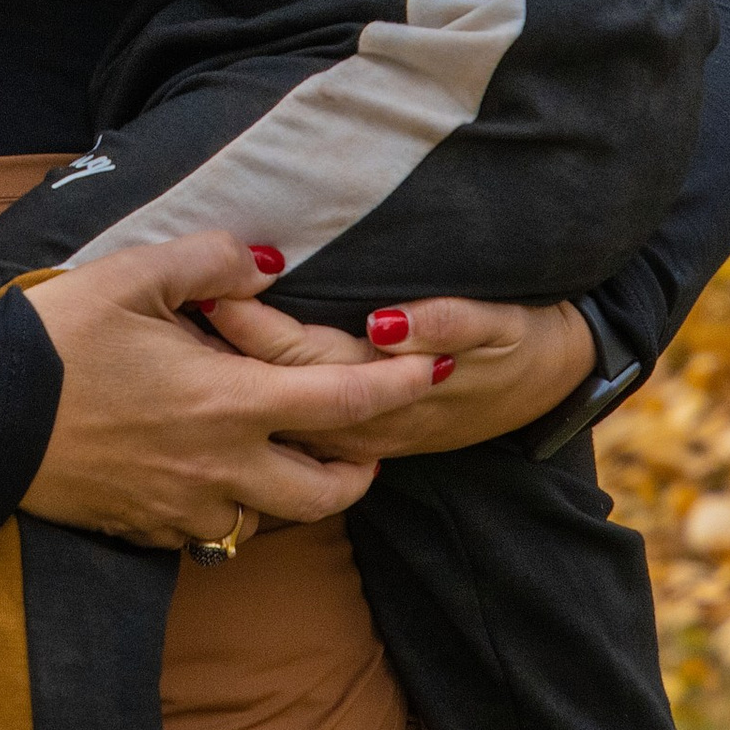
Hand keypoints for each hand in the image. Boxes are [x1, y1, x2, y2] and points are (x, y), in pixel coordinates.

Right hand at [16, 227, 440, 544]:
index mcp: (228, 402)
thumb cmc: (54, 339)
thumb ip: (213, 261)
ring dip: (290, 492)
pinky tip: (212, 476)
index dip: (397, 387)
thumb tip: (270, 263)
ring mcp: (181, 509)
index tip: (431, 373)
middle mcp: (219, 468)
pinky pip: (210, 532)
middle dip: (360, 470)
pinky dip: (229, 509)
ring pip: (267, 520)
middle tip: (367, 445)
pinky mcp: (143, 530)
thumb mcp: (133, 275)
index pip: (344, 403)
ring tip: (285, 456)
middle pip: (324, 493)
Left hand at [203, 289, 596, 458]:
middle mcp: (367, 421)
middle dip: (227, 349)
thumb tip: (387, 326)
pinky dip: (255, 406)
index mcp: (393, 384)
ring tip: (181, 340)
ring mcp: (361, 441)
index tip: (210, 288)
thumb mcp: (499, 325)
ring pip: (277, 421)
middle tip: (176, 305)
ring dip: (232, 381)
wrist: (553, 386)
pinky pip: (293, 431)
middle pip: (276, 389)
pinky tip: (217, 381)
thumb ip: (446, 322)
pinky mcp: (361, 442)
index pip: (304, 356)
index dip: (255, 324)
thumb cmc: (522, 343)